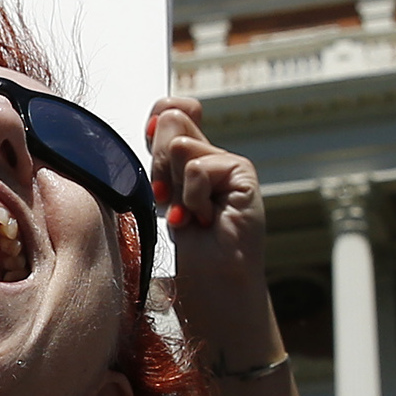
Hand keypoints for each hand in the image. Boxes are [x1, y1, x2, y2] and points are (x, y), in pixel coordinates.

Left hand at [145, 93, 276, 366]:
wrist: (215, 288)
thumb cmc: (189, 255)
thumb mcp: (163, 199)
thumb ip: (160, 157)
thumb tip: (160, 115)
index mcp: (190, 158)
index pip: (172, 108)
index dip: (158, 119)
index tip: (152, 143)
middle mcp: (211, 156)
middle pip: (170, 122)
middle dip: (158, 166)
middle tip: (170, 201)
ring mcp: (229, 165)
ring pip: (179, 145)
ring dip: (175, 189)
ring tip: (190, 215)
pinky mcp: (243, 174)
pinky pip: (197, 167)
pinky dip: (192, 197)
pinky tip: (205, 219)